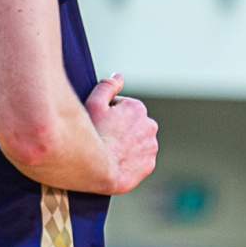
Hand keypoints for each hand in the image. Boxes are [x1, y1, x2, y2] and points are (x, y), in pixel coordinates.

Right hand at [85, 76, 158, 194]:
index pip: (120, 108)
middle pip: (130, 124)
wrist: (99, 170)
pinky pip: (139, 159)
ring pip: (136, 141)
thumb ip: (107, 87)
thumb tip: (118, 76)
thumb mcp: (94, 104)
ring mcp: (152, 146)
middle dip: (119, 128)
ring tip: (110, 151)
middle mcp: (150, 125)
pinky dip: (130, 159)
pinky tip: (117, 161)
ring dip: (126, 144)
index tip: (99, 124)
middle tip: (103, 138)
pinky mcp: (150, 164)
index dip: (106, 115)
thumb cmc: (94, 135)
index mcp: (138, 108)